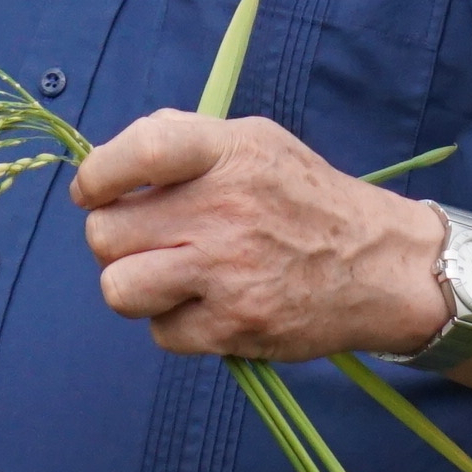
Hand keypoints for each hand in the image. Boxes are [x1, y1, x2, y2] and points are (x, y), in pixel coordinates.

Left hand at [69, 110, 449, 361]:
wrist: (379, 266)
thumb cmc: (305, 199)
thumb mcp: (257, 141)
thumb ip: (184, 138)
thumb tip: (108, 164)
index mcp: (230, 153)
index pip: (139, 151)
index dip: (98, 174)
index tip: (92, 191)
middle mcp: (226, 210)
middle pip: (106, 233)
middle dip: (115, 239)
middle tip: (147, 240)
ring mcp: (228, 273)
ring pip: (118, 289)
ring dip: (134, 286)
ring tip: (168, 277)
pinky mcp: (234, 327)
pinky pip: (160, 333)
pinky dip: (176, 324)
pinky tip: (208, 305)